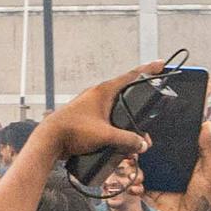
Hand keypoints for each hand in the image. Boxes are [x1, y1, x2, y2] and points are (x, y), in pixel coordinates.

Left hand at [39, 64, 161, 166]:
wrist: (50, 140)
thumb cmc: (74, 131)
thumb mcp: (105, 135)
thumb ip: (127, 140)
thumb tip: (143, 144)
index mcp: (104, 91)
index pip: (131, 76)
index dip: (148, 70)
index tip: (161, 64)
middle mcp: (98, 96)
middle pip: (127, 98)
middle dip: (140, 112)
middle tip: (149, 125)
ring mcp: (92, 107)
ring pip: (118, 113)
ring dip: (128, 127)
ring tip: (135, 143)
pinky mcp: (88, 120)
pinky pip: (108, 122)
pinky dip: (117, 132)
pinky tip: (120, 147)